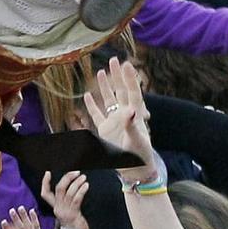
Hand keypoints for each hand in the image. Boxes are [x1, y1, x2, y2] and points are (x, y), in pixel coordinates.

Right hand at [39, 171, 90, 228]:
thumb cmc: (77, 226)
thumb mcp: (70, 213)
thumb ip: (68, 202)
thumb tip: (74, 186)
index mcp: (56, 208)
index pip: (45, 194)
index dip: (45, 183)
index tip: (48, 173)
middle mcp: (58, 209)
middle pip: (58, 189)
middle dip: (67, 178)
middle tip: (76, 172)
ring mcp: (65, 212)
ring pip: (68, 192)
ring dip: (76, 183)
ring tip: (83, 178)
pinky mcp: (73, 214)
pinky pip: (76, 199)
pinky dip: (81, 190)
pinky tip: (86, 186)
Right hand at [82, 58, 157, 173]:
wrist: (134, 169)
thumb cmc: (140, 154)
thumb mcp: (137, 140)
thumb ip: (131, 125)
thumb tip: (129, 110)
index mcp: (135, 114)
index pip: (132, 91)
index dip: (129, 78)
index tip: (126, 64)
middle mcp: (124, 114)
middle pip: (120, 91)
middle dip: (117, 76)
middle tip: (113, 60)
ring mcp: (114, 121)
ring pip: (108, 100)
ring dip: (104, 87)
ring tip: (100, 72)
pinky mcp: (105, 130)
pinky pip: (97, 114)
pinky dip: (92, 105)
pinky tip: (87, 95)